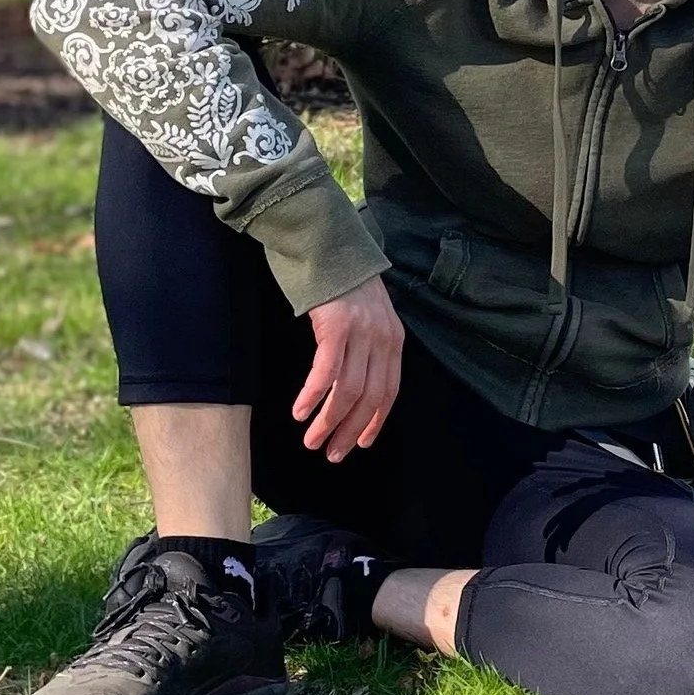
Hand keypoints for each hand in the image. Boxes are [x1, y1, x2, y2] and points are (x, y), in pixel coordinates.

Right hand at [294, 276, 404, 461]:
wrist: (326, 241)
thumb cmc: (340, 281)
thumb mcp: (366, 315)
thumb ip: (366, 347)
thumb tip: (355, 385)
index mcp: (393, 339)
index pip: (389, 392)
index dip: (375, 422)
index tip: (360, 445)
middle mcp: (383, 338)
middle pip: (371, 398)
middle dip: (351, 431)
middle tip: (331, 453)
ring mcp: (361, 332)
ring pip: (349, 391)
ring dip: (329, 422)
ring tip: (312, 441)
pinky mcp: (336, 325)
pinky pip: (327, 372)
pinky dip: (314, 397)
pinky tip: (301, 412)